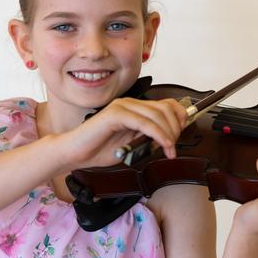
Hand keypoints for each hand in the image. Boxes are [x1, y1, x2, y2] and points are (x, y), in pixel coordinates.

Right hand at [61, 97, 187, 168]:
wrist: (75, 153)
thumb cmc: (99, 149)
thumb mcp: (132, 144)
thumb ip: (148, 137)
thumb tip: (168, 138)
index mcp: (134, 109)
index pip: (166, 104)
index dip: (179, 117)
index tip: (182, 134)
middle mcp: (129, 104)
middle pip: (165, 108)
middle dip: (176, 128)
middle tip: (173, 147)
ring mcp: (122, 107)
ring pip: (157, 114)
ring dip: (168, 134)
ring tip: (168, 150)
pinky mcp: (115, 114)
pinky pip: (144, 122)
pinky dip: (158, 134)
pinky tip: (162, 145)